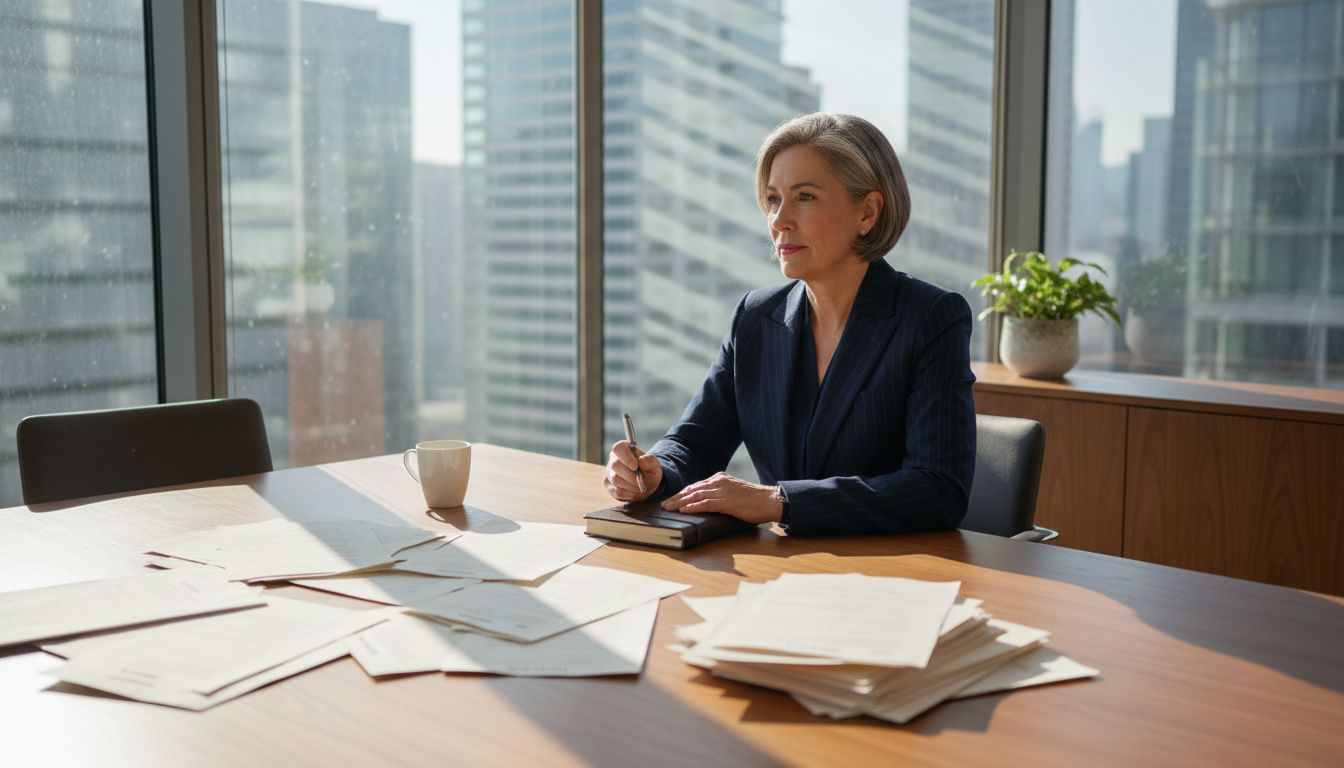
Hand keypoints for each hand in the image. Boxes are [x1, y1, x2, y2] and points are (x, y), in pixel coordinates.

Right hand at [604, 440, 662, 501]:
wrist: (647, 483)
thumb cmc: (649, 470)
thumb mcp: (654, 464)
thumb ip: (650, 460)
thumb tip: (641, 460)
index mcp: (624, 449)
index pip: (618, 448)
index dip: (626, 457)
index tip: (636, 466)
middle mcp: (613, 459)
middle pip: (615, 465)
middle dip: (631, 475)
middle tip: (642, 481)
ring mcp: (609, 472)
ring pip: (615, 479)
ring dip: (631, 485)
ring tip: (640, 487)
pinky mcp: (609, 485)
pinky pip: (617, 491)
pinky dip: (629, 493)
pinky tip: (635, 492)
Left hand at [660, 472, 782, 523]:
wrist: (771, 500)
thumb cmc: (754, 499)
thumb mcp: (733, 492)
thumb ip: (720, 494)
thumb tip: (706, 503)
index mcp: (720, 478)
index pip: (695, 485)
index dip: (681, 493)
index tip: (671, 499)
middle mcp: (719, 482)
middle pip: (692, 489)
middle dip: (676, 498)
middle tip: (664, 505)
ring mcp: (722, 491)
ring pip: (696, 496)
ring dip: (680, 503)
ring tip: (669, 509)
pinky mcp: (727, 501)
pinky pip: (706, 504)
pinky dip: (693, 507)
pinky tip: (684, 510)